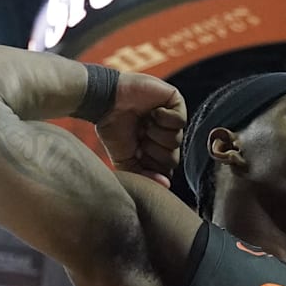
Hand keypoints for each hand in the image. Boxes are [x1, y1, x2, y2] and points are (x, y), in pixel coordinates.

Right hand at [95, 72, 185, 187]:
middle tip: (140, 137)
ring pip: (177, 140)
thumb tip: (166, 184)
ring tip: (144, 123)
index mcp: (155, 149)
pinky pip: (180, 121)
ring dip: (156, 134)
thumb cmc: (113, 129)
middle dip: (153, 151)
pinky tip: (152, 112)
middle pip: (173, 158)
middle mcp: (164, 136)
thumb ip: (143, 176)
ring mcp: (171, 118)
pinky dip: (164, 119)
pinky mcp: (175, 101)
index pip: (166, 169)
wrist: (105, 101)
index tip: (137, 154)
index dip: (151, 165)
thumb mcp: (124, 160)